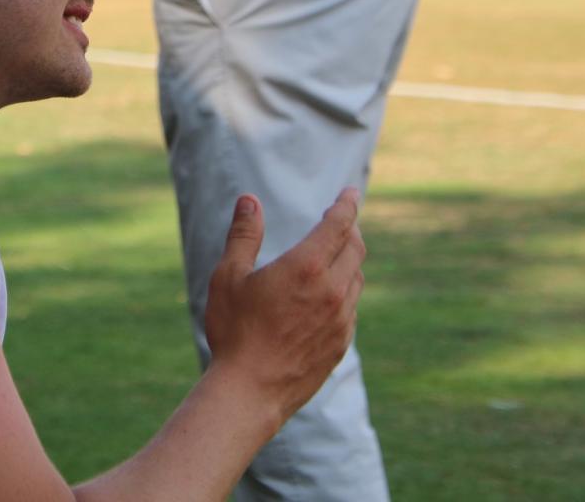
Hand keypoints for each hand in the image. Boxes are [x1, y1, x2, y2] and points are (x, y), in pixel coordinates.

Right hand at [203, 189, 364, 422]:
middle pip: (355, 248)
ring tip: (333, 256)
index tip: (350, 193)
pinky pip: (352, 308)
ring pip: (356, 278)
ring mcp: (341, 320)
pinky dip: (346, 291)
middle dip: (350, 229)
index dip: (346, 205)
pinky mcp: (341, 344)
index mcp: (306, 267)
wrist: (250, 391)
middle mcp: (332, 290)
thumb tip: (250, 200)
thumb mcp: (228, 276)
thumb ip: (243, 235)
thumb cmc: (234, 330)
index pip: (338, 224)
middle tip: (341, 221)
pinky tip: (329, 296)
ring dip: (349, 260)